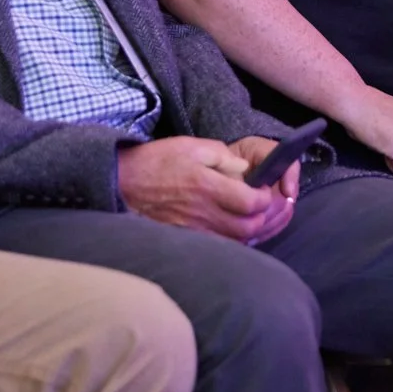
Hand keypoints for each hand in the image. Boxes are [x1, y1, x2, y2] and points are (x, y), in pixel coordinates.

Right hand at [117, 137, 291, 243]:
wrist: (125, 182)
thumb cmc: (159, 161)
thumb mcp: (193, 146)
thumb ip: (224, 157)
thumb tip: (246, 171)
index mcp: (208, 186)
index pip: (252, 203)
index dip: (266, 199)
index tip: (265, 191)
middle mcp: (203, 213)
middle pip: (249, 228)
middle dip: (264, 218)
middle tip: (263, 206)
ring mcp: (195, 230)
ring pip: (236, 242)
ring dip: (250, 231)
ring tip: (252, 216)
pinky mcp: (187, 238)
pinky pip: (219, 246)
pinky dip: (233, 239)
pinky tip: (233, 227)